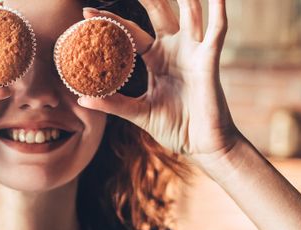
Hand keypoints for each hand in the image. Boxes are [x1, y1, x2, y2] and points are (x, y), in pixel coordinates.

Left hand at [76, 0, 239, 164]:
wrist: (201, 146)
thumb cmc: (175, 127)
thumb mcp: (138, 113)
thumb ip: (113, 103)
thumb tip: (82, 98)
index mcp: (156, 59)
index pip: (130, 33)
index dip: (110, 22)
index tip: (86, 13)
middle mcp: (174, 49)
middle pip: (159, 13)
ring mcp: (193, 52)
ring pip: (189, 15)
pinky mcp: (209, 61)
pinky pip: (216, 33)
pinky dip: (218, 13)